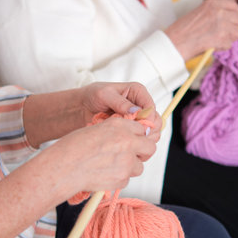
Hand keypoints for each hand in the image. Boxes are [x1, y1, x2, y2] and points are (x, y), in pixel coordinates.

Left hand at [24, 82, 161, 146]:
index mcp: (138, 93)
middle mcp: (141, 106)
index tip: (139, 128)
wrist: (81, 108)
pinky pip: (140, 140)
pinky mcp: (132, 130)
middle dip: (147, 132)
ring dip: (140, 139)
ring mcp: (138, 120)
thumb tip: (136, 112)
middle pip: (156, 123)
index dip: (148, 120)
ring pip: (151, 134)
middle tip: (132, 137)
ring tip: (125, 140)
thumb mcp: (104, 95)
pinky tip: (123, 144)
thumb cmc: (92, 96)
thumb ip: (120, 103)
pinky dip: (134, 143)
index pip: (151, 108)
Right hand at [42, 115, 156, 195]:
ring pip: (139, 166)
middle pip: (150, 147)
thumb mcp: (97, 129)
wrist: (63, 168)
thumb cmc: (74, 148)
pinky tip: (104, 173)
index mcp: (119, 126)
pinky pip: (127, 179)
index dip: (138, 136)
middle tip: (133, 154)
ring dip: (130, 167)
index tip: (134, 140)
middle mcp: (127, 142)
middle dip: (143, 151)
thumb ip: (118, 131)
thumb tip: (134, 136)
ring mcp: (127, 162)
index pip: (142, 130)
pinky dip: (119, 178)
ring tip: (111, 165)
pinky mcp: (123, 178)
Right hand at [165, 0, 237, 60]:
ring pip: (237, 33)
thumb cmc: (183, 30)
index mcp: (212, 4)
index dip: (235, 16)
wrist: (175, 42)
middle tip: (224, 34)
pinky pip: (229, 44)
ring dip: (229, 38)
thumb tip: (231, 19)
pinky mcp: (221, 39)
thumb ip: (216, 13)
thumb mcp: (200, 13)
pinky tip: (212, 46)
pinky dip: (222, 47)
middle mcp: (219, 12)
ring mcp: (221, 25)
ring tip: (217, 41)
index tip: (232, 22)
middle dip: (234, 28)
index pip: (234, 7)